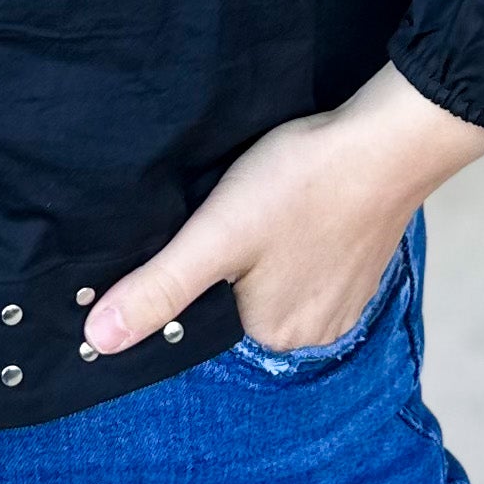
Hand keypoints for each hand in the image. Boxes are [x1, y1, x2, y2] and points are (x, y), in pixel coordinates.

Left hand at [85, 64, 483, 357]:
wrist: (386, 142)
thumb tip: (97, 341)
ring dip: (270, 246)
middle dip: (237, 257)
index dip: (202, 265)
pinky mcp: (366, 267)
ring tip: (275, 203)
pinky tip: (303, 205)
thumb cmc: (299, 185)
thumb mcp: (215, 236)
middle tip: (245, 207)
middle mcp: (314, 333)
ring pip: (281, 276)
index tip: (211, 226)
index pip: (209, 310)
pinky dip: (302, 237)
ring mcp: (347, 301)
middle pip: (246, 296)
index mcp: (273, 334)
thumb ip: (157, 289)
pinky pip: (313, 261)